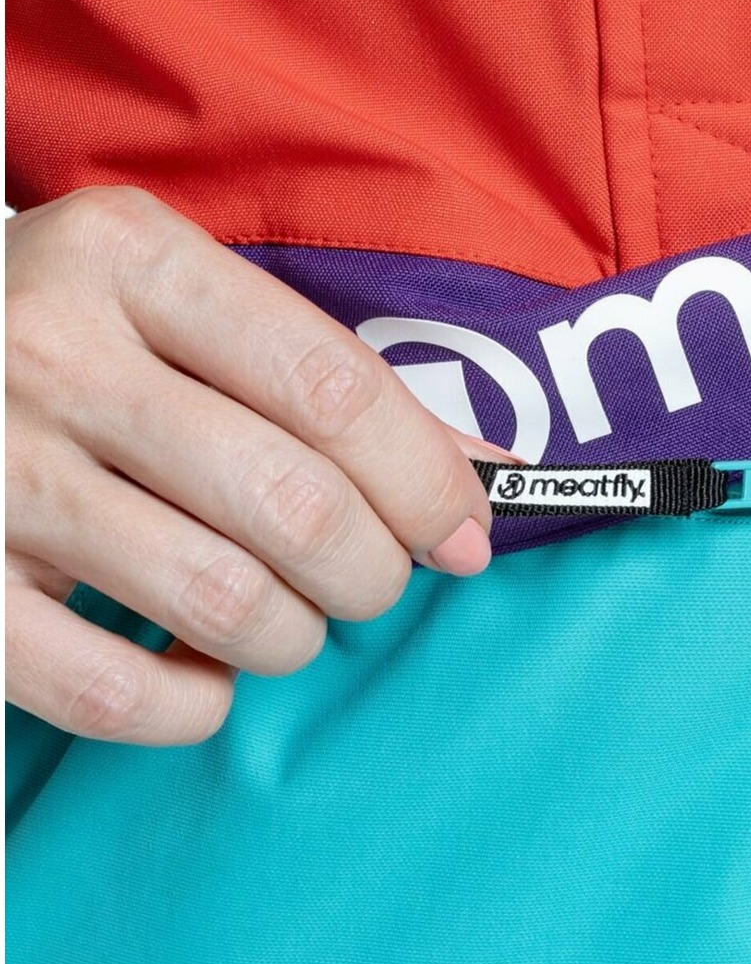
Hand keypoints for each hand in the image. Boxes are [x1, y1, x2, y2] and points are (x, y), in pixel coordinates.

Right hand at [6, 187, 492, 744]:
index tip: (466, 525)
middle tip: (375, 578)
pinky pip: (112, 692)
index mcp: (128, 257)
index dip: (424, 473)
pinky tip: (200, 674)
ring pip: (219, 599)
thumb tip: (483, 467)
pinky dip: (191, 705)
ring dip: (293, 635)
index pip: (330, 383)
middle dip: (373, 566)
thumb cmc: (60, 326)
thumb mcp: (168, 293)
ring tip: (292, 621)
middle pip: (291, 499)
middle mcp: (54, 353)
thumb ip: (313, 365)